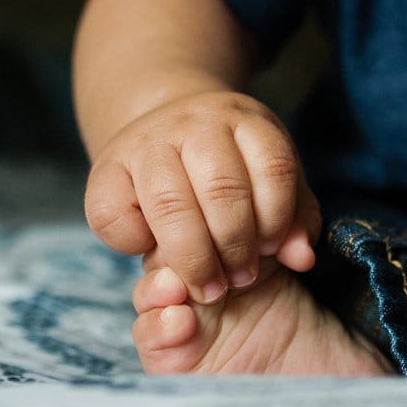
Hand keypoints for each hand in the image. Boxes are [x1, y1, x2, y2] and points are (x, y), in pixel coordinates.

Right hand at [84, 91, 321, 303]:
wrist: (164, 130)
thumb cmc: (230, 168)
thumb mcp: (270, 179)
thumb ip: (294, 217)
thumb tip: (301, 257)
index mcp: (245, 119)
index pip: (274, 168)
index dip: (277, 220)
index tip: (271, 252)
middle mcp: (195, 122)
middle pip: (222, 189)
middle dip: (235, 246)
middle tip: (239, 281)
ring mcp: (146, 142)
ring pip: (170, 205)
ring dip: (194, 256)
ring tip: (209, 287)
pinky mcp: (104, 167)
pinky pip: (114, 215)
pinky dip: (135, 244)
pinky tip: (154, 252)